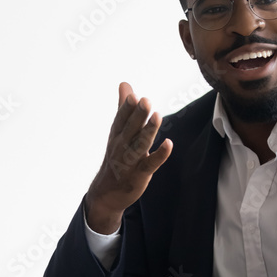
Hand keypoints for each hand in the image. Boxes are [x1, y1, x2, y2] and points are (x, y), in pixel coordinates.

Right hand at [85, 82, 172, 233]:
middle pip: (130, 129)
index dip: (126, 108)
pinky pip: (150, 163)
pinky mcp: (140, 174)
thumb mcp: (118, 131)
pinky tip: (169, 144)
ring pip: (140, 144)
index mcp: (116, 135)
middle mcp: (121, 146)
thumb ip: (123, 107)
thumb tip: (125, 84)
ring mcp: (130, 161)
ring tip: (157, 116)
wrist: (107, 192)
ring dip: (148, 131)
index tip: (133, 95)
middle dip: (137, 115)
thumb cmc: (116, 156)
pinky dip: (160, 154)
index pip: (121, 119)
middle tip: (145, 100)